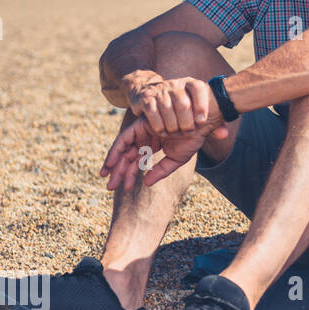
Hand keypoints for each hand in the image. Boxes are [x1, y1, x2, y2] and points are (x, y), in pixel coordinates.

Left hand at [100, 113, 227, 189]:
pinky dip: (116, 150)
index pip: (137, 161)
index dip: (130, 174)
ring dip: (114, 163)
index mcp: (153, 145)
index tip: (124, 188)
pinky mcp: (139, 125)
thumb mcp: (176, 159)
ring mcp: (142, 131)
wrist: (201, 122)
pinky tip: (111, 164)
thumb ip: (161, 171)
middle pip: (128, 157)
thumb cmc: (192, 139)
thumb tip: (146, 183)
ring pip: (123, 149)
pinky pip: (124, 139)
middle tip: (110, 187)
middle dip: (119, 172)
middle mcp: (145, 138)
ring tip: (108, 178)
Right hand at [124, 74, 218, 136]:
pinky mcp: (146, 98)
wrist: (149, 93)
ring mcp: (160, 90)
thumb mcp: (196, 112)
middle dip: (186, 121)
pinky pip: (152, 112)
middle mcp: (176, 84)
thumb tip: (224, 134)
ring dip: (172, 125)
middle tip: (188, 132)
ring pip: (167, 108)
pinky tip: (163, 132)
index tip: (202, 121)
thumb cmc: (180, 108)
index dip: (201, 104)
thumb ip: (212, 124)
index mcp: (191, 84)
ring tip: (176, 133)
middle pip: (183, 103)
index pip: (198, 88)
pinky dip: (159, 125)